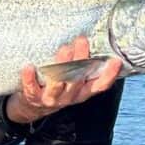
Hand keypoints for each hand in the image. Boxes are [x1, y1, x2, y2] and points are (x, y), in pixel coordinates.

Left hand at [6, 35, 121, 125]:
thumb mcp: (74, 80)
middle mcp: (69, 97)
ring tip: (63, 49)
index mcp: (82, 92)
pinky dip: (29, 78)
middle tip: (81, 41)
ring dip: (61, 67)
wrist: (33, 106)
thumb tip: (93, 38)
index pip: (99, 86)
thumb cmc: (57, 86)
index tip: (116, 61)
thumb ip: (82, 66)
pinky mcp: (34, 98)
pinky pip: (32, 89)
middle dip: (80, 60)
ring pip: (58, 85)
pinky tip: (29, 66)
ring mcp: (52, 99)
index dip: (109, 75)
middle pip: (77, 80)